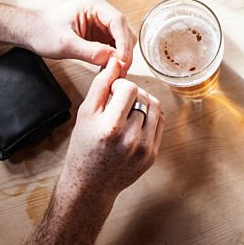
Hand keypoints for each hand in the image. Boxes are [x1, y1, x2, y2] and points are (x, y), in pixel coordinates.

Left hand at [27, 0, 135, 74]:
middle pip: (123, 29)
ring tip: (114, 71)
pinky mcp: (99, 31)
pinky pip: (113, 44)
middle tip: (120, 70)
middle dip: (124, 50)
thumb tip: (113, 60)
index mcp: (93, 4)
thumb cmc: (43, 31)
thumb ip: (90, 51)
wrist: (32, 32)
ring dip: (120, 54)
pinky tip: (107, 67)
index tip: (123, 60)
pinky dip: (113, 56)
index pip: (118, 21)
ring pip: (121, 38)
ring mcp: (100, 20)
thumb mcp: (65, 44)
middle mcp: (100, 10)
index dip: (123, 42)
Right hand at [31, 59, 162, 243]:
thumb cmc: (84, 146)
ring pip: (154, 107)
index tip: (111, 93)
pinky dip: (150, 115)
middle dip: (131, 94)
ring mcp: (144, 149)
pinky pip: (159, 122)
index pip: (129, 88)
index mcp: (110, 128)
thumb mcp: (85, 113)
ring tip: (127, 110)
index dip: (120, 85)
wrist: (90, 184)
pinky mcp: (152, 155)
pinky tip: (135, 120)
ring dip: (142, 102)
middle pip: (143, 96)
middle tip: (117, 103)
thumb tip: (115, 60)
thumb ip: (101, 84)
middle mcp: (130, 140)